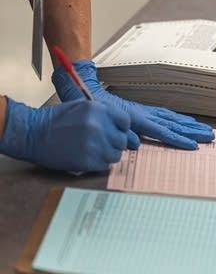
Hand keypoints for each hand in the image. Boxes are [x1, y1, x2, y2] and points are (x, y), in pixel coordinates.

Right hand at [0, 98, 128, 171]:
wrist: (32, 133)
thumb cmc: (55, 120)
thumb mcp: (82, 107)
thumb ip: (104, 115)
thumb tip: (123, 128)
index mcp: (98, 110)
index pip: (126, 122)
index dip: (121, 128)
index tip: (115, 131)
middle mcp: (99, 126)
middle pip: (122, 140)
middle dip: (114, 143)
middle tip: (102, 143)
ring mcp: (94, 144)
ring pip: (116, 154)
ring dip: (107, 154)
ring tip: (93, 150)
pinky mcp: (88, 161)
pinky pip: (105, 165)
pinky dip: (99, 164)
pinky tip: (87, 157)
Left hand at [52, 60, 213, 149]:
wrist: (80, 86)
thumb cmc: (86, 103)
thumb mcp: (98, 119)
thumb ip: (114, 130)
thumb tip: (133, 142)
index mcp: (134, 116)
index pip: (161, 130)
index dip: (178, 139)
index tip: (193, 146)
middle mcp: (142, 113)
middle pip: (173, 123)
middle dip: (192, 130)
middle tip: (210, 136)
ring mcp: (142, 112)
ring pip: (171, 119)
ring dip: (189, 125)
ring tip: (206, 130)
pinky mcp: (140, 112)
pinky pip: (164, 116)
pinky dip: (178, 119)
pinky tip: (187, 123)